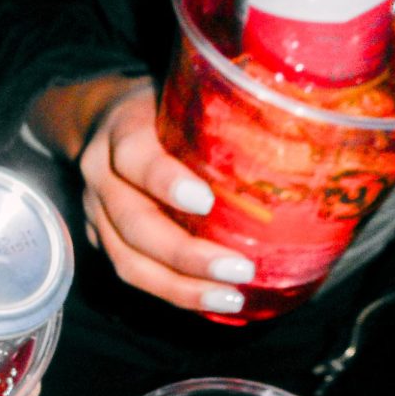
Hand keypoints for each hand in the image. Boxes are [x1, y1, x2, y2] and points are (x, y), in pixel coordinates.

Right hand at [66, 79, 254, 313]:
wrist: (105, 121)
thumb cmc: (161, 107)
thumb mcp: (184, 95)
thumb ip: (221, 113)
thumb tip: (300, 134)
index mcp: (121, 130)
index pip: (135, 157)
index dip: (166, 182)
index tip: (206, 203)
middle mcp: (100, 176)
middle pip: (134, 224)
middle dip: (185, 255)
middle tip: (239, 270)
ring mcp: (95, 214)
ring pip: (128, 262)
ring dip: (180, 288)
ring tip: (229, 298)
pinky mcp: (101, 241)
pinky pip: (135, 274)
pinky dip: (174, 293)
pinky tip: (212, 300)